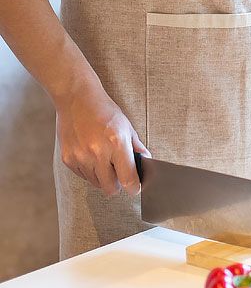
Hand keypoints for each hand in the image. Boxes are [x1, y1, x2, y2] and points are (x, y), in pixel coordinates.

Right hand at [56, 81, 148, 196]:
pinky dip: (89, 170)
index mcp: (116, 143)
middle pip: (111, 188)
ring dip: (102, 176)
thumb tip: (146, 162)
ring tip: (102, 157)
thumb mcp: (126, 126)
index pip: (128, 179)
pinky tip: (90, 154)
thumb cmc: (104, 110)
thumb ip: (137, 147)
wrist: (76, 98)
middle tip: (119, 173)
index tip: (135, 187)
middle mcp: (97, 153)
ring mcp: (80, 157)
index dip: (134, 187)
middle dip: (117, 185)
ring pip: (96, 183)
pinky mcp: (68, 159)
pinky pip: (83, 176)